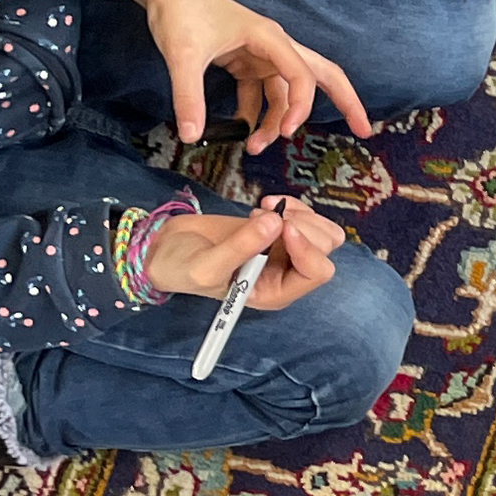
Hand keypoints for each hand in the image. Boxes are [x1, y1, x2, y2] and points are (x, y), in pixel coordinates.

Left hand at [116, 0, 373, 149]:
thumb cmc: (180, 12)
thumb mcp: (182, 55)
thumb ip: (188, 97)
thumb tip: (192, 136)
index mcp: (269, 38)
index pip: (301, 74)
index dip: (301, 106)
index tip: (286, 133)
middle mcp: (273, 47)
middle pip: (320, 74)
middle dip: (345, 101)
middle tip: (364, 130)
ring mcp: (260, 55)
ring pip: (285, 92)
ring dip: (277, 121)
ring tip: (255, 148)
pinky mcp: (245, 61)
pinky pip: (260, 93)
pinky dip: (254, 114)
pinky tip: (238, 131)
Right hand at [140, 194, 348, 308]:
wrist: (169, 250)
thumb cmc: (183, 269)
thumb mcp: (206, 266)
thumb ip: (241, 247)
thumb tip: (275, 223)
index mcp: (275, 292)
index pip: (316, 272)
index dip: (307, 248)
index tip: (282, 226)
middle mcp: (286, 273)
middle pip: (325, 248)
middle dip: (303, 226)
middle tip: (266, 215)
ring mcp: (285, 250)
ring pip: (323, 231)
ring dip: (300, 213)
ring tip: (263, 209)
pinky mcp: (279, 230)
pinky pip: (306, 215)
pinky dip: (292, 204)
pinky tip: (265, 203)